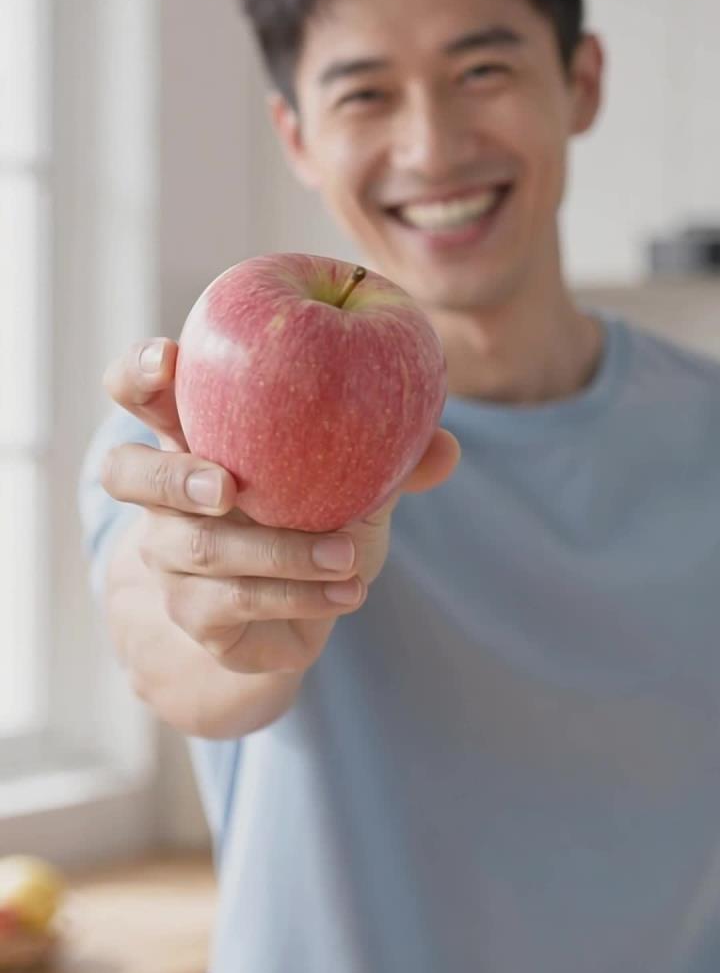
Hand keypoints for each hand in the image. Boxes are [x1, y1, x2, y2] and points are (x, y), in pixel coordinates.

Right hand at [101, 337, 460, 674]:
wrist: (300, 611)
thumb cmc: (317, 518)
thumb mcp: (352, 481)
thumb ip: (389, 458)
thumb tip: (445, 446)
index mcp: (195, 435)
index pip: (138, 391)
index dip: (138, 372)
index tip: (169, 358)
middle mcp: (167, 494)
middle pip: (124, 473)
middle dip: (170, 476)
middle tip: (226, 487)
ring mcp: (171, 556)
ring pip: (200, 551)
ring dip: (279, 552)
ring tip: (350, 555)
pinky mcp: (194, 614)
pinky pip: (234, 604)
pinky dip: (298, 596)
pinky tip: (350, 591)